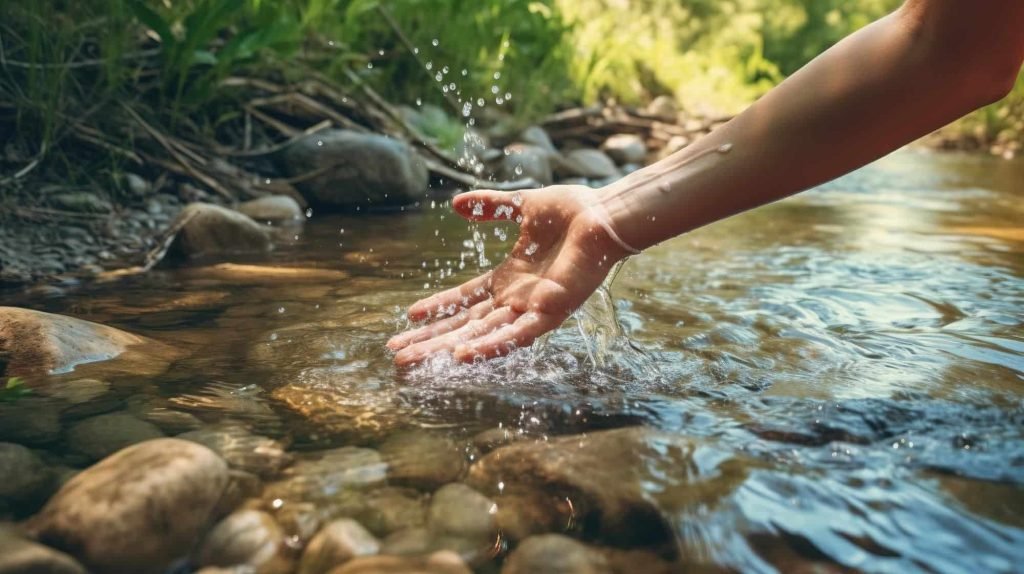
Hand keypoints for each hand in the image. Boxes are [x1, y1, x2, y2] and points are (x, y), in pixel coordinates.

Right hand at [387, 185, 629, 365]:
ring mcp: (532, 308)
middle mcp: (517, 299)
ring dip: (448, 349)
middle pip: (464, 325)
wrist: (605, 214)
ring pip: (481, 335)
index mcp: (509, 278)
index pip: (464, 299)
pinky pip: (516, 335)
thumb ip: (490, 206)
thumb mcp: (521, 206)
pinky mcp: (551, 312)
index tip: (409, 317)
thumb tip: (454, 204)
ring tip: (414, 362)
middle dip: (430, 340)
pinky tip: (462, 357)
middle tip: (397, 354)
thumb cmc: (572, 211)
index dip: (437, 308)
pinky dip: (489, 347)